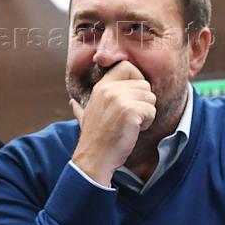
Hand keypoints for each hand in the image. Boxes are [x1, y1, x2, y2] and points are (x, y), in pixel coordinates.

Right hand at [70, 61, 155, 184]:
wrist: (94, 159)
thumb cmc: (94, 140)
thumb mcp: (84, 117)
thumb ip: (80, 107)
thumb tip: (72, 103)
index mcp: (101, 86)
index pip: (127, 66)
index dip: (136, 79)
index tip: (132, 97)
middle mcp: (110, 88)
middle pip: (144, 84)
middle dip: (143, 102)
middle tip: (130, 118)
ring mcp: (120, 99)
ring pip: (150, 97)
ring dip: (146, 113)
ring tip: (131, 125)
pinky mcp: (130, 111)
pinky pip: (152, 111)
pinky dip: (147, 123)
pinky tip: (133, 131)